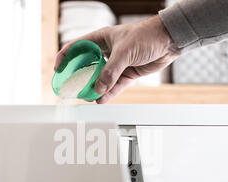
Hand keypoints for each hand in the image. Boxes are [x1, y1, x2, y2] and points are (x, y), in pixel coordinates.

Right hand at [54, 15, 179, 103]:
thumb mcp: (125, 52)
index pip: (77, 47)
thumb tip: (99, 88)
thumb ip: (111, 71)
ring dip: (94, 89)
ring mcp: (116, 64)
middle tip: (72, 89)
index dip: (65, 57)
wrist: (168, 41)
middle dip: (79, 78)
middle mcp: (106, 52)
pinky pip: (114, 86)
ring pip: (101, 79)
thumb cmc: (146, 35)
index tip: (58, 70)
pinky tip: (100, 100)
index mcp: (101, 39)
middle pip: (87, 66)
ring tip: (86, 98)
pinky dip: (108, 94)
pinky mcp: (127, 74)